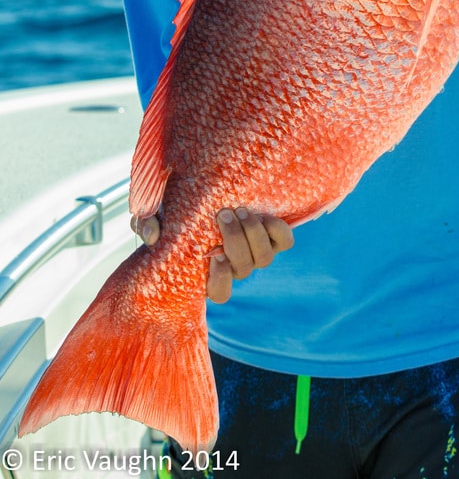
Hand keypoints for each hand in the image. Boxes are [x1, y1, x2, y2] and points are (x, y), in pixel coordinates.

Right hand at [131, 207, 293, 302]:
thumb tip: (153, 236)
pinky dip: (277, 229)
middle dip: (235, 241)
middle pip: (244, 269)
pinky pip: (285, 241)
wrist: (206, 194)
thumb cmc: (176, 212)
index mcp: (209, 272)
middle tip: (223, 214)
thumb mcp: (154, 217)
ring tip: (239, 210)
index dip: (220, 279)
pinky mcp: (273, 236)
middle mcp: (235, 266)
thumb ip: (145, 224)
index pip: (221, 293)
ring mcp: (256, 252)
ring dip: (253, 233)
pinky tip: (262, 214)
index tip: (213, 255)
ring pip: (264, 257)